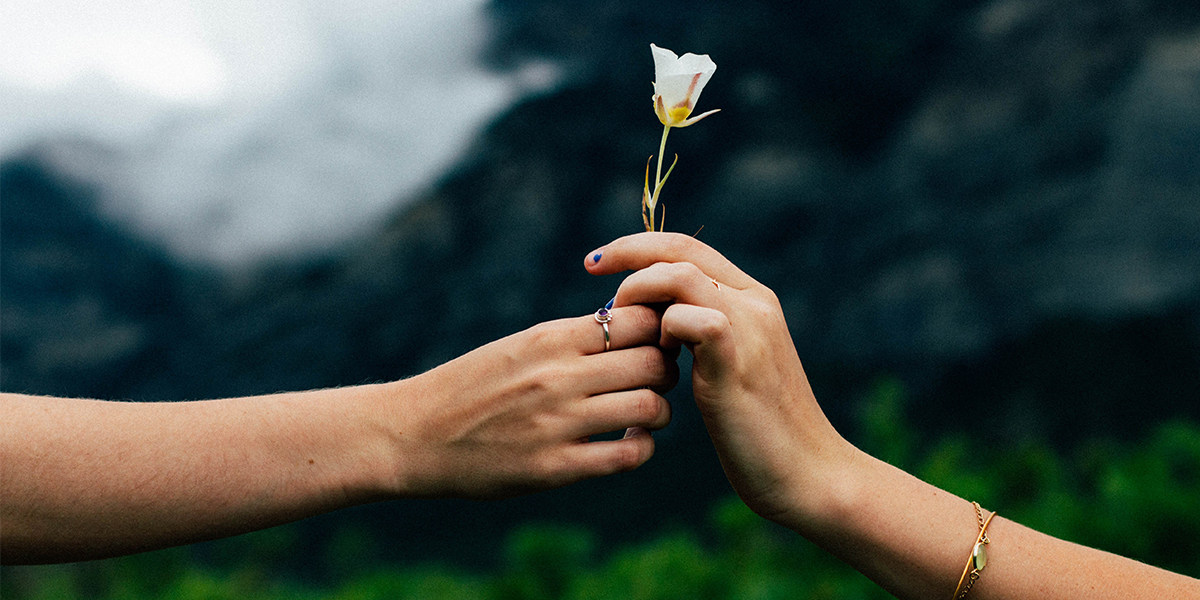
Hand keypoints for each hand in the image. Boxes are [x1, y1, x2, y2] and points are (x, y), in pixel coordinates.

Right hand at [392, 304, 677, 499]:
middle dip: (666, 369)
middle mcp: (558, 377)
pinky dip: (641, 447)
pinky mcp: (554, 467)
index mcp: (550, 339)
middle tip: (657, 378)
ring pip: (650, 408)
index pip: (638, 320)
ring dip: (659, 411)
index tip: (654, 341)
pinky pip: (627, 456)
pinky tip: (629, 442)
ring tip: (645, 413)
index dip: (659, 329)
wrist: (413, 434)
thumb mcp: (518, 346)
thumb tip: (629, 324)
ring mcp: (558, 424)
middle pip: (653, 362)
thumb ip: (571, 339)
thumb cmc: (471, 386)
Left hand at [585, 233, 854, 526]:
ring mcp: (750, 328)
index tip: (599, 261)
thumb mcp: (729, 368)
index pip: (688, 247)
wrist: (808, 472)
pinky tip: (661, 359)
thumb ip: (701, 336)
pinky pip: (690, 318)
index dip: (639, 247)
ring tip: (623, 327)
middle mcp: (755, 303)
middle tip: (592, 272)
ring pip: (680, 275)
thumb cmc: (761, 429)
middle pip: (680, 250)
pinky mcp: (738, 361)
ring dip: (639, 294)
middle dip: (627, 254)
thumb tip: (655, 321)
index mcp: (753, 299)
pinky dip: (662, 331)